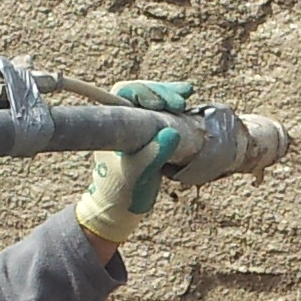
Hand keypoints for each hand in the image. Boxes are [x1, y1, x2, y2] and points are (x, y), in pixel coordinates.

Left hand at [75, 83, 191, 249]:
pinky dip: (174, 109)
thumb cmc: (122, 193)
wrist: (118, 209)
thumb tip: (172, 132)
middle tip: (181, 101)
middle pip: (142, 93)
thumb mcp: (139, 176)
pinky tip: (187, 107)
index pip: (126, 93)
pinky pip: (161, 114)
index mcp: (112, 126)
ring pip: (152, 101)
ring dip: (170, 97)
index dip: (146, 91)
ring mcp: (135, 127)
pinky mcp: (148, 134)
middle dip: (163, 93)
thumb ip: (154, 155)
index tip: (164, 102)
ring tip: (187, 97)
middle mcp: (122, 121)